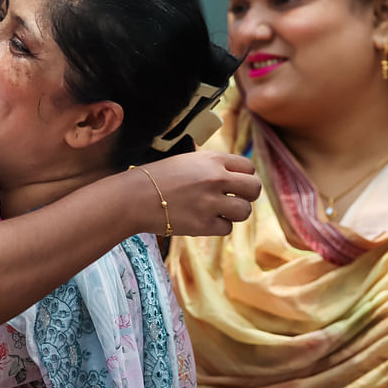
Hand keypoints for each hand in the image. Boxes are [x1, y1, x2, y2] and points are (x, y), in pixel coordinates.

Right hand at [134, 151, 259, 237]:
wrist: (133, 197)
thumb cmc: (156, 177)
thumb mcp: (186, 161)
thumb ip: (212, 166)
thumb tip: (234, 175)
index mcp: (212, 159)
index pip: (248, 167)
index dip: (243, 176)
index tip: (234, 183)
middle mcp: (215, 178)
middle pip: (254, 188)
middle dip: (247, 195)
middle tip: (233, 199)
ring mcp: (210, 202)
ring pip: (244, 211)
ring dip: (233, 212)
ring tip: (216, 210)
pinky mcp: (203, 225)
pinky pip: (226, 228)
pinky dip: (217, 226)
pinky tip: (202, 219)